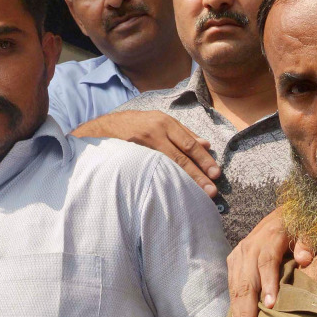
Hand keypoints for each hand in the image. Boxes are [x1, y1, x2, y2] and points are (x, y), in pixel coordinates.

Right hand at [75, 111, 219, 196]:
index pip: (189, 143)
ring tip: (198, 194)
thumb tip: (206, 144)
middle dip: (198, 173)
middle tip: (212, 190)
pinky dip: (164, 181)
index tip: (216, 173)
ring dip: (185, 180)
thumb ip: (182, 133)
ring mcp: (141, 145)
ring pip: (167, 165)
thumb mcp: (158, 123)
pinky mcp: (130, 157)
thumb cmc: (135, 126)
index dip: (203, 159)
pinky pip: (151, 170)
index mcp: (164, 122)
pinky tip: (173, 191)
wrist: (100, 129)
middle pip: (181, 155)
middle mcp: (154, 131)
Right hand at [226, 207, 314, 316]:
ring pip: (236, 288)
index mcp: (270, 235)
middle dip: (246, 311)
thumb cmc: (301, 227)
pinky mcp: (234, 263)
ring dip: (238, 316)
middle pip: (246, 281)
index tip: (270, 305)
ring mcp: (239, 255)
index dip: (268, 283)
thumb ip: (308, 242)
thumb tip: (305, 259)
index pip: (266, 261)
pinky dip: (235, 311)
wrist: (284, 214)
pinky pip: (232, 289)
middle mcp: (250, 246)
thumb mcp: (309, 229)